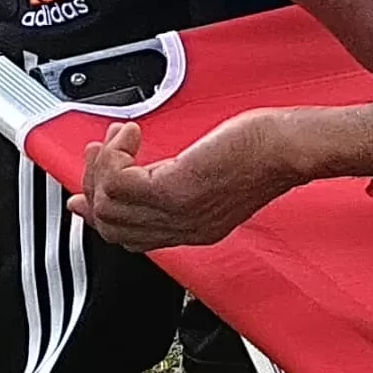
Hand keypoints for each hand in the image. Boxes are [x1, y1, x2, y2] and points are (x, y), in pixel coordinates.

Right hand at [76, 112, 331, 253]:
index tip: (81, 194)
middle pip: (111, 224)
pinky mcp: (176, 190)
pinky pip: (118, 182)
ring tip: (117, 138)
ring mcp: (178, 212)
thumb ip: (176, 183)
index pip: (128, 238)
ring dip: (102, 164)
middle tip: (99, 152)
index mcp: (192, 228)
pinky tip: (129, 135)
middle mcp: (183, 227)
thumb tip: (140, 174)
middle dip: (94, 184)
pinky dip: (114, 154)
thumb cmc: (264, 150)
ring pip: (107, 204)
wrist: (291, 148)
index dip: (98, 216)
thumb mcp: (212, 173)